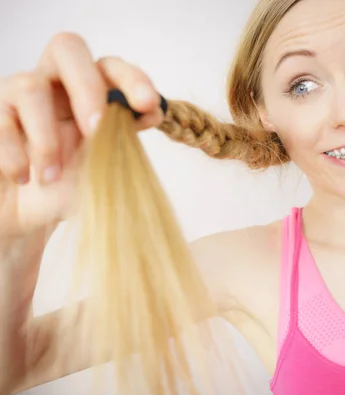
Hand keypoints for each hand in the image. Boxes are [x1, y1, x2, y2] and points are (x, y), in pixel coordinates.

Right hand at [0, 32, 163, 238]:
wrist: (22, 215)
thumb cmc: (65, 190)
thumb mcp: (100, 172)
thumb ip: (121, 143)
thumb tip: (150, 113)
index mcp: (91, 95)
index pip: (111, 68)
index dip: (132, 79)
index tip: (148, 106)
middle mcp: (55, 86)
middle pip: (68, 49)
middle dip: (87, 88)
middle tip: (96, 129)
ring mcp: (18, 95)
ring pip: (30, 86)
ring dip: (46, 138)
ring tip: (49, 176)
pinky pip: (0, 119)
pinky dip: (15, 154)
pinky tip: (23, 178)